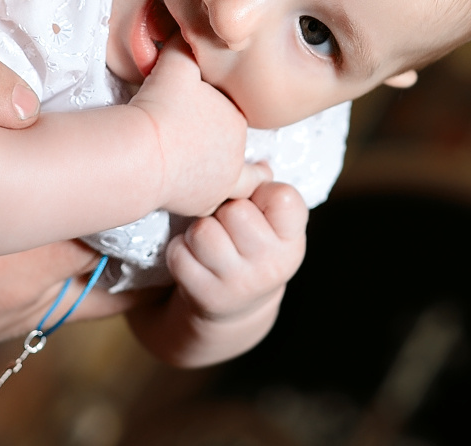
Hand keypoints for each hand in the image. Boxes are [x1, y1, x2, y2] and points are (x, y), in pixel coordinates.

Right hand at [129, 36, 259, 216]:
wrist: (145, 151)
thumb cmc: (162, 105)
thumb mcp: (175, 62)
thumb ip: (183, 45)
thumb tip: (187, 28)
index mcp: (235, 118)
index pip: (233, 115)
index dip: (222, 114)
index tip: (217, 115)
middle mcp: (236, 151)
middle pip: (236, 147)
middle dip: (231, 144)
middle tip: (232, 143)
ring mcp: (222, 181)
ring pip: (242, 179)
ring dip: (246, 176)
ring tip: (257, 174)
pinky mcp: (204, 203)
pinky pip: (217, 202)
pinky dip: (219, 198)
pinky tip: (217, 199)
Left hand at [168, 181, 306, 323]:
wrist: (236, 304)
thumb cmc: (250, 243)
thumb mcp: (268, 220)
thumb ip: (262, 188)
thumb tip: (258, 167)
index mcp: (291, 240)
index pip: (283, 197)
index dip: (261, 189)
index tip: (255, 199)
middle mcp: (271, 266)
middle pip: (235, 210)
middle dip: (223, 208)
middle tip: (225, 219)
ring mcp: (239, 285)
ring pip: (203, 231)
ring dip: (198, 228)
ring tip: (208, 236)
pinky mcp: (206, 296)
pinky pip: (179, 253)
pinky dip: (180, 249)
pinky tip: (193, 255)